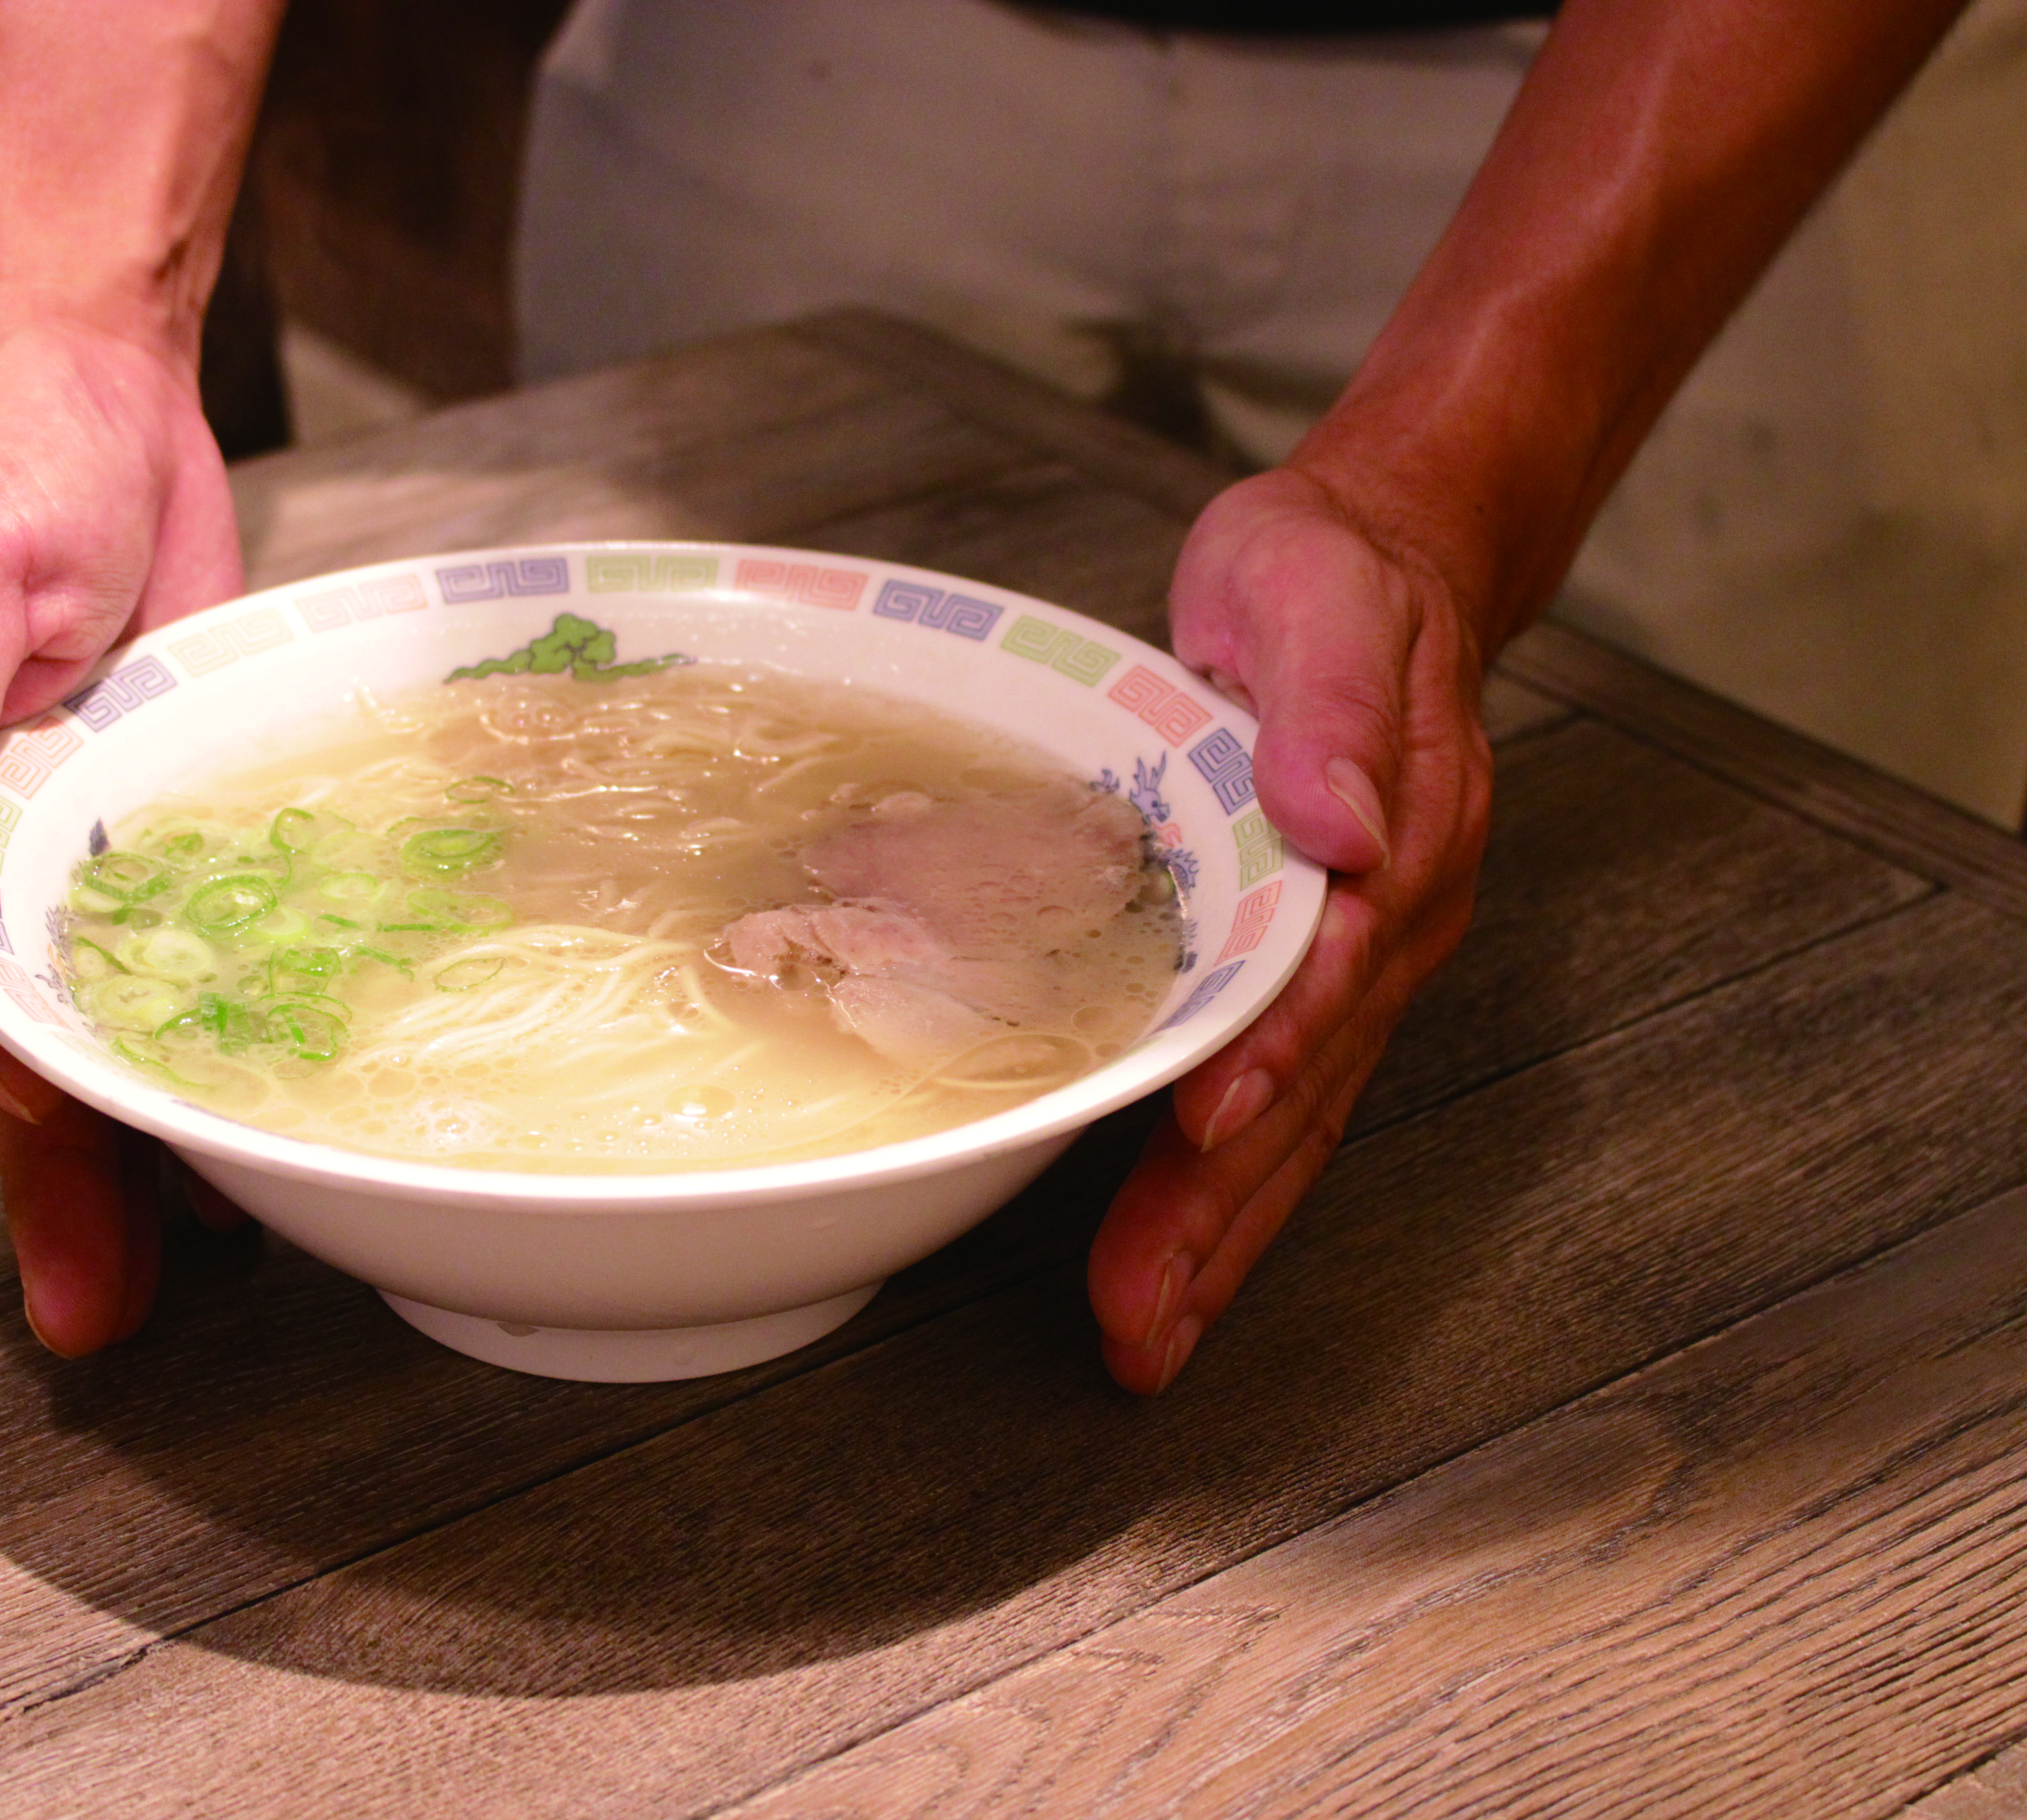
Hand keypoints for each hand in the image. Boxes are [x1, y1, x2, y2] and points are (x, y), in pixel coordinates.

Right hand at [0, 317, 246, 1355]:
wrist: (92, 394)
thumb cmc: (5, 462)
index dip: (8, 1059)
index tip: (64, 1136)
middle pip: (18, 1033)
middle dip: (57, 1172)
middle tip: (94, 1313)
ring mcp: (75, 847)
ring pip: (99, 1020)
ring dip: (135, 1144)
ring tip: (189, 1267)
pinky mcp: (158, 827)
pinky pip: (178, 958)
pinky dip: (204, 1041)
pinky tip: (245, 1127)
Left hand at [1087, 465, 1495, 1392]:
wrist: (1379, 562)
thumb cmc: (1331, 577)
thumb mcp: (1319, 593)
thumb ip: (1332, 707)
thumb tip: (1342, 822)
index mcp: (1391, 843)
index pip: (1322, 971)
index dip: (1265, 1052)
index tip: (1205, 1126)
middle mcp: (1384, 927)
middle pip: (1302, 1091)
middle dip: (1220, 1212)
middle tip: (1142, 1318)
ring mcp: (1353, 964)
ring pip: (1288, 1125)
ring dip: (1215, 1235)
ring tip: (1145, 1331)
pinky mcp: (1310, 976)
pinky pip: (1270, 1100)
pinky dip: (1217, 1188)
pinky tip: (1168, 1253)